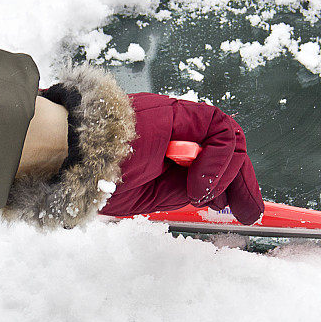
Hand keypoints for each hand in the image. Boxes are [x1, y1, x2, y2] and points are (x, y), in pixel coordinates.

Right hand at [100, 93, 263, 224]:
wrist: (72, 156)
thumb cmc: (101, 178)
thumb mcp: (155, 195)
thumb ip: (186, 189)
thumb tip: (218, 194)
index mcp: (172, 150)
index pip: (218, 160)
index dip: (234, 184)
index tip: (241, 209)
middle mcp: (180, 132)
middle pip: (229, 148)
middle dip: (244, 183)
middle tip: (249, 211)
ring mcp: (180, 119)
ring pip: (229, 137)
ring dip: (230, 173)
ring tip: (206, 196)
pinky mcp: (178, 111)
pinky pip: (217, 128)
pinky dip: (217, 159)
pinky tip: (199, 182)